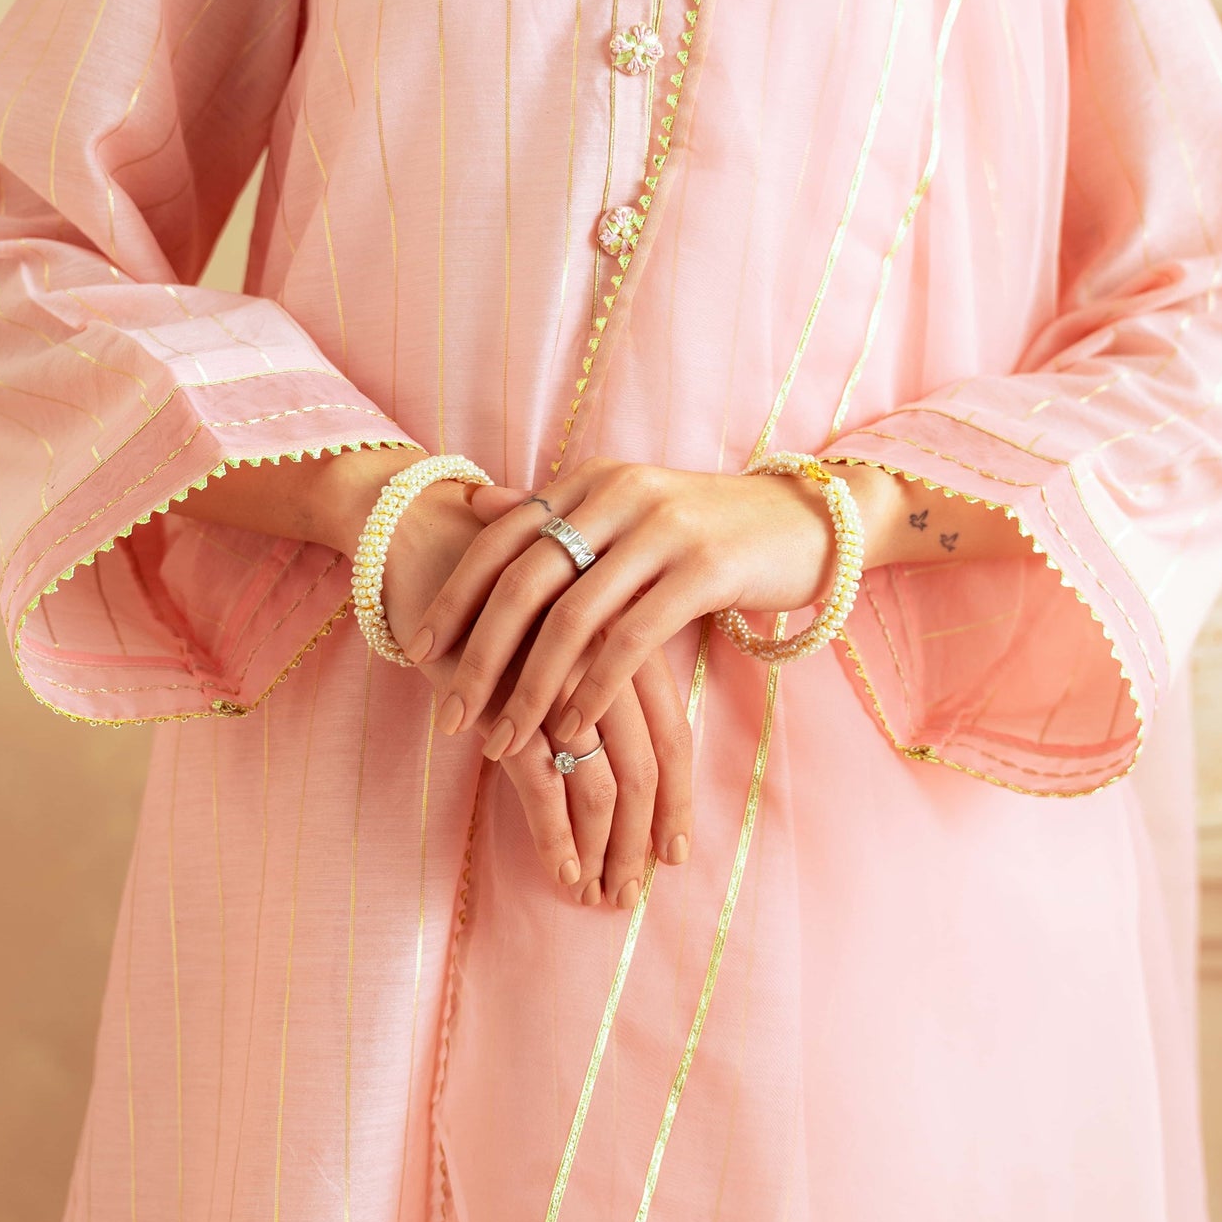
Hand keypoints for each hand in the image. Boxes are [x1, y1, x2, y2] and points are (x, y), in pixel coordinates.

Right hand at [382, 477, 693, 908]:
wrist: (427, 533)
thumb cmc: (497, 584)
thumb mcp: (562, 624)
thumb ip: (595, 674)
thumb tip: (617, 751)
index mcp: (630, 638)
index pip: (674, 734)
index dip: (678, 799)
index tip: (675, 853)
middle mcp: (605, 659)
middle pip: (647, 767)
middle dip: (646, 836)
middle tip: (636, 890)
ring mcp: (559, 677)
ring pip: (603, 780)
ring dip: (607, 846)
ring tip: (602, 892)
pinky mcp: (506, 694)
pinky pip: (543, 777)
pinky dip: (557, 832)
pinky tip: (564, 869)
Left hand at [403, 454, 880, 760]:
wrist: (803, 520)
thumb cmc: (705, 525)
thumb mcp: (624, 506)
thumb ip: (552, 508)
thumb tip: (473, 503)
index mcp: (591, 480)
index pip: (503, 538)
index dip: (456, 595)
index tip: (417, 649)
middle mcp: (618, 495)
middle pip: (525, 581)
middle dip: (479, 654)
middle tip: (449, 713)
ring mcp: (663, 530)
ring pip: (573, 617)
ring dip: (531, 689)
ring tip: (505, 741)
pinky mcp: (705, 569)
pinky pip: (631, 640)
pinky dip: (593, 691)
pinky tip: (573, 732)